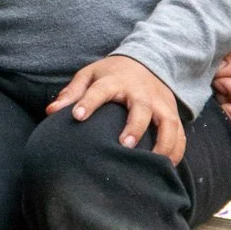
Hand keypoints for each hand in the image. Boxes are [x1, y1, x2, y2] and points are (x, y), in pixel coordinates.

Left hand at [47, 55, 185, 162]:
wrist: (148, 61)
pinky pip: (180, 134)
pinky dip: (176, 151)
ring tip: (152, 164)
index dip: (88, 103)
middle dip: (135, 126)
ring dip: (163, 144)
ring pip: (168, 123)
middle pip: (141, 107)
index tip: (76, 117)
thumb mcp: (90, 75)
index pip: (100, 90)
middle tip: (125, 145)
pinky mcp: (173, 113)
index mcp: (115, 81)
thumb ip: (72, 93)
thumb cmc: (112, 74)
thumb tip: (50, 112)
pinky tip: (166, 168)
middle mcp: (141, 92)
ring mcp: (160, 103)